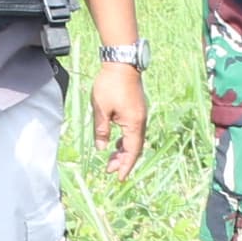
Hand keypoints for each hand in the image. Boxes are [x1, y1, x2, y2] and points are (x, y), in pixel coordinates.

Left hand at [90, 60, 147, 178]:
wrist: (122, 63)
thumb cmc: (110, 85)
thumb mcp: (100, 109)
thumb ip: (101, 131)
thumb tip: (102, 149)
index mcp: (133, 123)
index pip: (132, 151)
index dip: (126, 165)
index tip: (119, 177)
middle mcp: (140, 121)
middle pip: (135, 148)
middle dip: (123, 161)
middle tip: (109, 170)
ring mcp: (140, 115)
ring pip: (134, 140)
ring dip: (123, 151)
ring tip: (111, 159)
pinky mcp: (137, 110)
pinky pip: (133, 131)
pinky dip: (125, 140)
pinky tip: (116, 143)